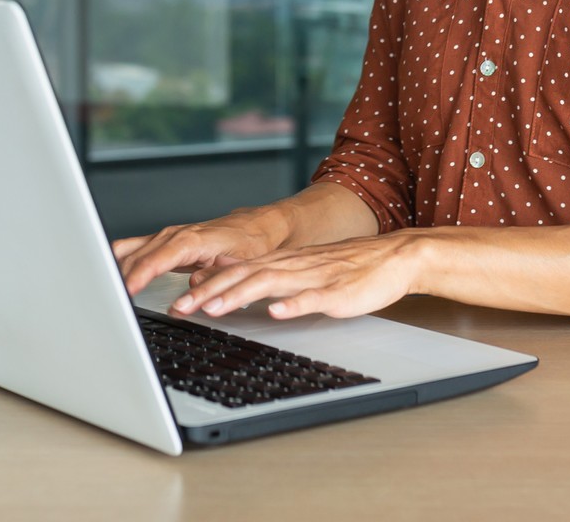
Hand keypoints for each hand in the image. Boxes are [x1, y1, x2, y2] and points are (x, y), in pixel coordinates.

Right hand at [114, 206, 289, 296]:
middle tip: (107, 302)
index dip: (137, 276)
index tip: (124, 291)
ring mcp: (167, 237)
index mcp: (191, 239)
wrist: (259, 225)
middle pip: (136, 257)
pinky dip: (121, 262)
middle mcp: (175, 235)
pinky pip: (134, 249)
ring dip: (115, 270)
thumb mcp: (241, 262)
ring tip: (104, 292)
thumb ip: (215, 275)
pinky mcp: (165, 243)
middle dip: (118, 278)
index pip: (155, 259)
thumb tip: (191, 288)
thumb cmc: (252, 241)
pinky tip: (113, 277)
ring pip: (130, 251)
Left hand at [167, 231, 426, 320]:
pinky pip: (312, 298)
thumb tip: (226, 280)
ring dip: (239, 296)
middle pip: (243, 277)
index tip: (176, 301)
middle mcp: (292, 266)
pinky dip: (292, 304)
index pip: (234, 272)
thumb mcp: (299, 269)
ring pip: (270, 284)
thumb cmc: (346, 269)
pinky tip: (276, 312)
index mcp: (281, 262)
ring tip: (213, 309)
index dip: (203, 286)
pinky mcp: (337, 292)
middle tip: (180, 309)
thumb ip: (266, 275)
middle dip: (208, 293)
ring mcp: (314, 278)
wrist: (393, 258)